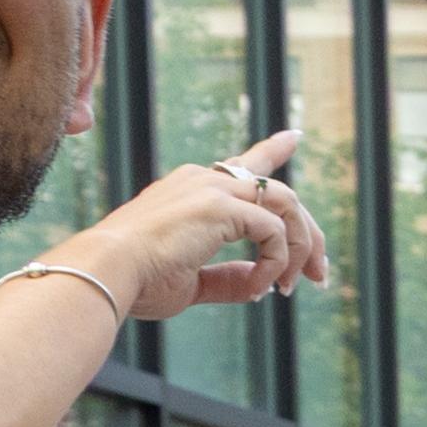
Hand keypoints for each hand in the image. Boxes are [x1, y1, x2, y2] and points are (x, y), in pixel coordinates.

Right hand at [47, 128, 331, 324]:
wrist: (106, 272)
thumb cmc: (136, 282)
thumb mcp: (190, 282)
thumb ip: (226, 278)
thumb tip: (258, 284)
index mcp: (191, 190)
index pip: (242, 165)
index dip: (272, 150)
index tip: (295, 137)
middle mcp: (204, 180)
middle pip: (279, 192)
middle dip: (308, 234)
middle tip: (320, 274)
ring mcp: (213, 188)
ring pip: (286, 205)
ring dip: (301, 248)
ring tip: (294, 287)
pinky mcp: (221, 205)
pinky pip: (274, 232)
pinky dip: (276, 263)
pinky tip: (259, 290)